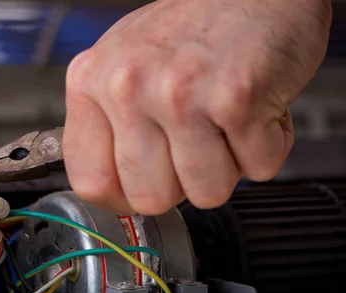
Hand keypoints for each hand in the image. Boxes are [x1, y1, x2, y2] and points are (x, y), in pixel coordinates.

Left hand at [63, 0, 330, 213]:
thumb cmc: (192, 29)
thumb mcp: (123, 65)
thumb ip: (109, 125)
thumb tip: (110, 188)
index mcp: (91, 82)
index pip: (90, 182)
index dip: (123, 198)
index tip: (143, 188)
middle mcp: (127, 86)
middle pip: (150, 198)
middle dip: (182, 183)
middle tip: (195, 143)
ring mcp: (178, 92)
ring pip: (205, 192)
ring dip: (227, 167)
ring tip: (224, 122)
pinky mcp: (233, 97)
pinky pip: (256, 169)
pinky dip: (267, 147)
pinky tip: (254, 110)